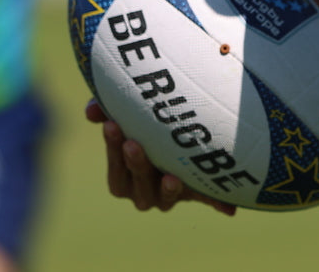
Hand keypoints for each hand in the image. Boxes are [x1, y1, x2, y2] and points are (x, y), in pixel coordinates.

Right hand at [85, 100, 235, 215]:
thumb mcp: (128, 116)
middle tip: (134, 144)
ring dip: (167, 190)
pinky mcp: (197, 192)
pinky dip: (217, 203)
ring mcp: (171, 195)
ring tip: (171, 176)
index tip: (112, 125)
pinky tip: (228, 208)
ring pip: (164, 200)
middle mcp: (144, 192)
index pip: (116, 172)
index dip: (111, 151)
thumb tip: (90, 112)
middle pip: (136, 188)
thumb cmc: (145, 126)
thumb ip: (106, 110)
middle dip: (136, 167)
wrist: (181, 136)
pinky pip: (206, 200)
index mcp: (125, 179)